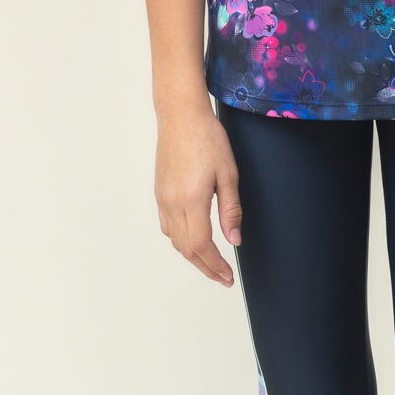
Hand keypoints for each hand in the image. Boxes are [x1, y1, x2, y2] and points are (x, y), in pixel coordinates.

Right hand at [156, 101, 242, 284]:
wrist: (180, 116)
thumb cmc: (208, 139)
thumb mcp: (228, 174)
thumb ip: (231, 210)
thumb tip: (234, 241)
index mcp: (191, 200)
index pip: (201, 246)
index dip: (215, 265)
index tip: (228, 277)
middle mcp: (172, 203)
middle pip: (186, 249)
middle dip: (205, 268)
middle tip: (223, 278)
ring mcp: (162, 198)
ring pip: (175, 240)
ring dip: (193, 257)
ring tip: (211, 265)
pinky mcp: (160, 193)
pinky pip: (167, 226)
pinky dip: (181, 241)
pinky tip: (194, 241)